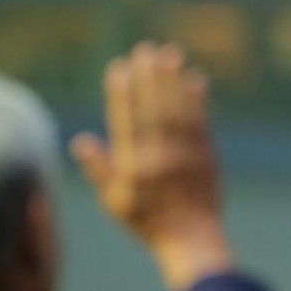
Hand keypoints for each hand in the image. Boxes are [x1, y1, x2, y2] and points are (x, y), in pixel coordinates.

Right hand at [69, 41, 233, 290]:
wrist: (192, 240)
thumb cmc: (149, 222)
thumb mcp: (115, 201)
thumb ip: (100, 170)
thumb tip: (81, 140)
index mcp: (134, 167)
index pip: (126, 121)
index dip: (122, 93)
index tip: (119, 67)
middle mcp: (160, 158)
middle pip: (154, 109)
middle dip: (149, 77)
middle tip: (145, 49)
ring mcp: (187, 156)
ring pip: (178, 110)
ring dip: (173, 80)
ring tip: (169, 54)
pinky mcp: (208, 155)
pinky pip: (202, 121)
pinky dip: (198, 99)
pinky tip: (194, 79)